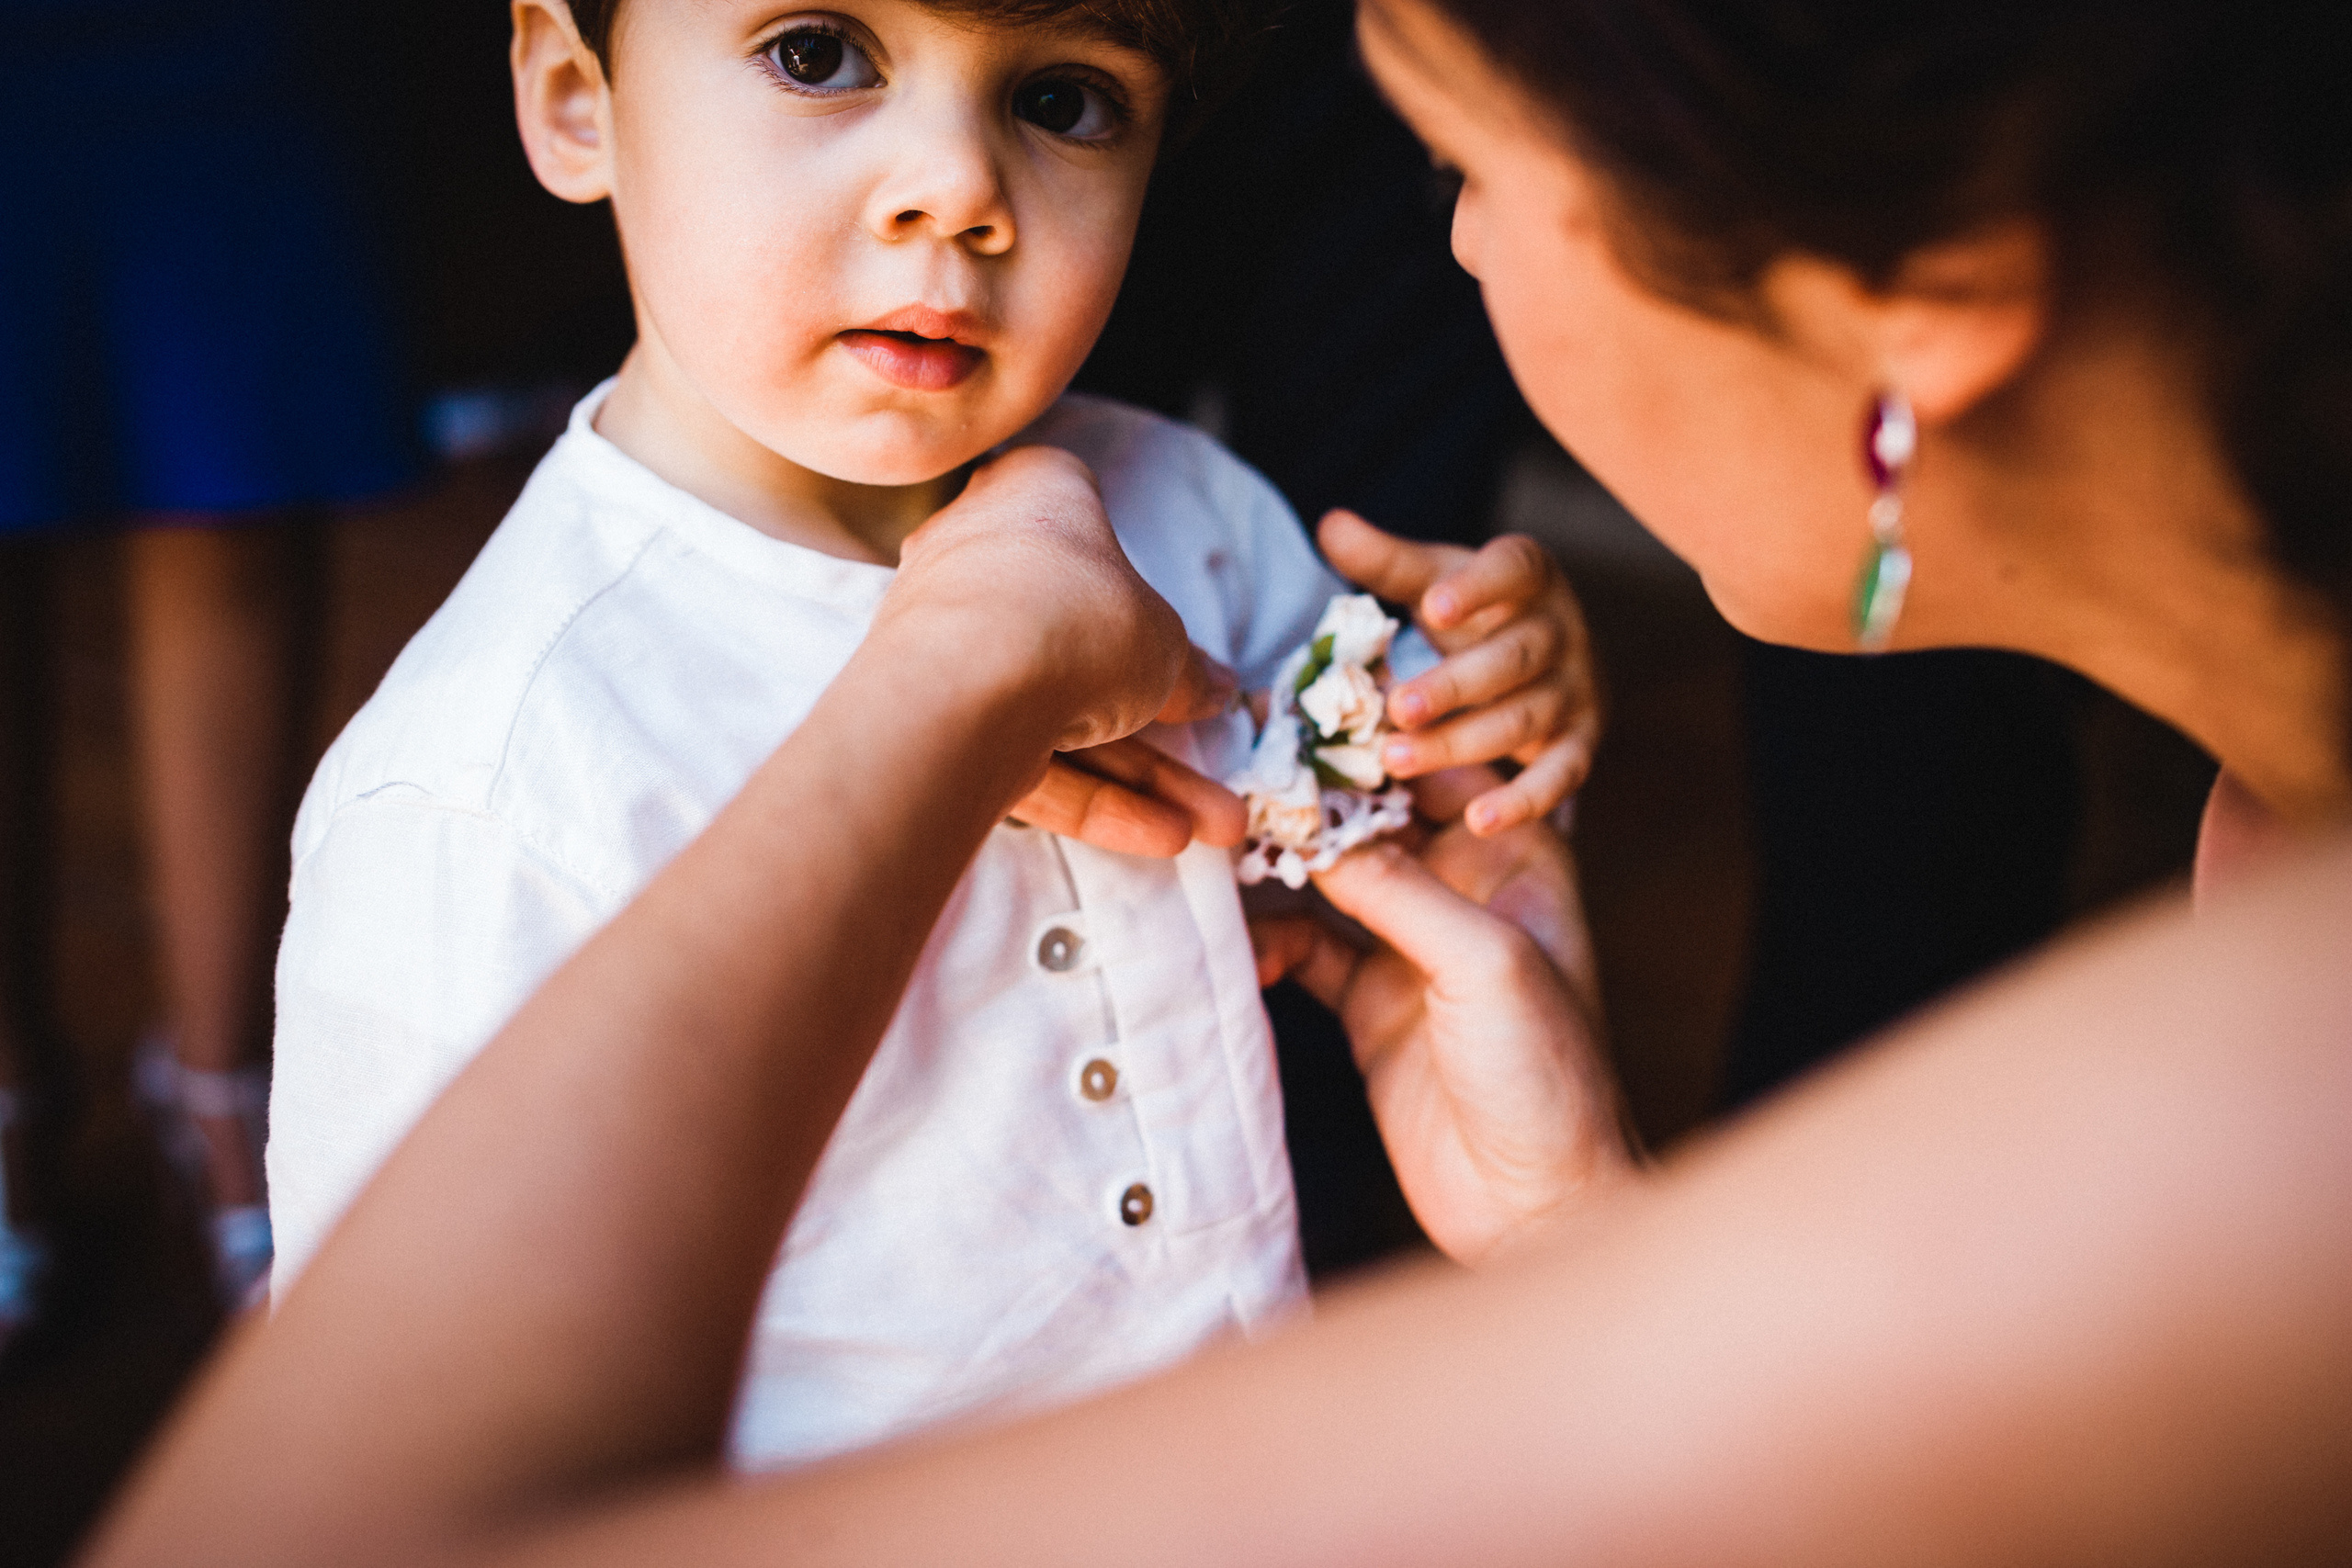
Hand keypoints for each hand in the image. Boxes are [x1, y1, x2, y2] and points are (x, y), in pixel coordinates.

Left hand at [885, 448, 1244, 856]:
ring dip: (1144, 779)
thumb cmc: (1079, 615)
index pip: (1079, 513)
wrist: (968, 681)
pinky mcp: (937, 716)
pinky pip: (1025, 756)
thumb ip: (1190, 671)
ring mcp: (951, 640)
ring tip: (1218, 829)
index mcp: (1033, 495)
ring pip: (1059, 714)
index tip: (1165, 623)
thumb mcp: (1165, 644)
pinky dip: (1092, 797)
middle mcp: (978, 557)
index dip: (1128, 573)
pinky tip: (1164, 837)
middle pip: (1079, 642)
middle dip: (1160, 724)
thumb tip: (1217, 688)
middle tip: (1221, 777)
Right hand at [1251, 768, 1632, 1263]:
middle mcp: (1464, 891)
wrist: (1535, 1207)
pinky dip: (1267, 940)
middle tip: (1235, 773)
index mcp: (1517, 859)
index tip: (1301, 715)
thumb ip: (1397, 888)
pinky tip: (1237, 940)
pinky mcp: (1369, 1004)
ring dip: (1278, 867)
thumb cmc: (1546, 1076)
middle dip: (1309, 798)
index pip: (1440, 772)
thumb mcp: (1481, 962)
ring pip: (1330, 880)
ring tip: (1216, 849)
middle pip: (1374, 818)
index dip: (1376, 743)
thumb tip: (1314, 826)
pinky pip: (1304, 949)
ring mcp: (1412, 948)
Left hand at [1319, 509, 1600, 835]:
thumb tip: (1331, 523)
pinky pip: (1561, 776)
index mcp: (1527, 577)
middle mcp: (1561, 630)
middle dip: (1453, 686)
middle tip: (1395, 708)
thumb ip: (1385, 560)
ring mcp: (1576, 689)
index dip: (1476, 590)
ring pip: (1523, 719)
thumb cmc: (1476, 613)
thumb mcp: (1435, 578)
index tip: (1431, 608)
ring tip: (1397, 760)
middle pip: (1511, 660)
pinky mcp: (1581, 742)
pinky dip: (1524, 801)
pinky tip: (1478, 821)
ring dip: (1461, 743)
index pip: (1510, 572)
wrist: (1543, 654)